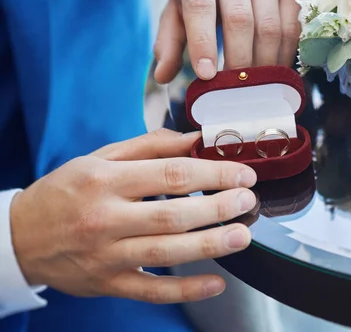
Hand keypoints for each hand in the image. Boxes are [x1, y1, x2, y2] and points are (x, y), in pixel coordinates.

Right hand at [10, 129, 257, 303]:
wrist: (20, 237)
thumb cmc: (67, 191)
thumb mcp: (100, 158)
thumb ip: (150, 146)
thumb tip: (195, 139)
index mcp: (106, 180)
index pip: (170, 174)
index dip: (213, 173)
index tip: (242, 173)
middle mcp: (106, 218)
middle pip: (172, 214)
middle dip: (217, 207)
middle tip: (247, 201)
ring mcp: (106, 255)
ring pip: (166, 252)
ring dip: (210, 245)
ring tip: (242, 236)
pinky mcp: (108, 283)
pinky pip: (151, 289)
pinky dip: (185, 289)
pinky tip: (216, 283)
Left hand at [153, 0, 301, 82]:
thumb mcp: (180, 1)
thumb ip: (169, 38)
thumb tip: (162, 76)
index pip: (200, 7)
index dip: (203, 43)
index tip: (206, 74)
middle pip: (239, 21)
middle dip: (238, 61)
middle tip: (234, 89)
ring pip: (270, 28)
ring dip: (264, 63)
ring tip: (256, 85)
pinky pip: (292, 28)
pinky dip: (285, 55)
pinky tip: (275, 70)